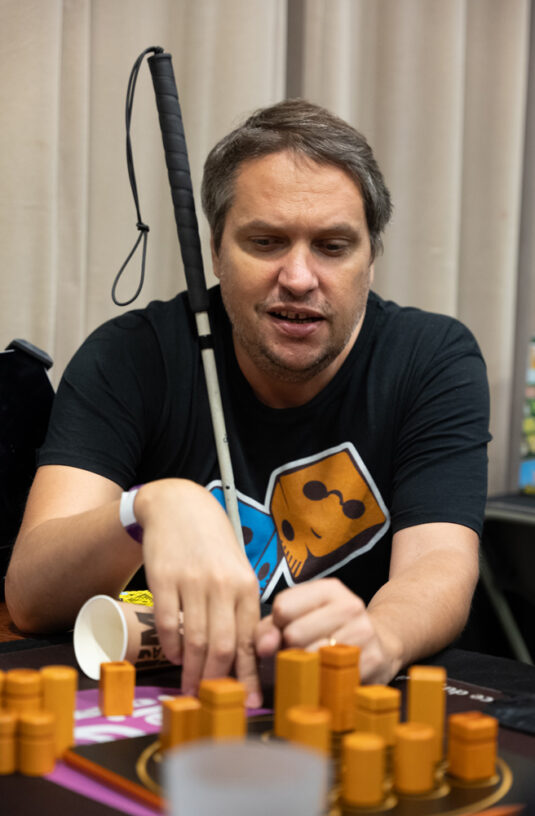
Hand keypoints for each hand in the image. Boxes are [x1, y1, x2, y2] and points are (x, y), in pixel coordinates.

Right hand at [134, 479, 261, 705]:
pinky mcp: (164, 578)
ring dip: (192, 671)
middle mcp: (223, 584)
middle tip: (209, 700)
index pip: (249, 640)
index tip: (247, 701)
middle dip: (216, 681)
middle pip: (222, 646)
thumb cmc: (213, 543)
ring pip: (195, 640)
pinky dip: (171, 646)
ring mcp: (193, 581)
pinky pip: (168, 623)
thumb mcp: (236, 569)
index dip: (248, 675)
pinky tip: (174, 656)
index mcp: (247, 585)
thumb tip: (245, 653)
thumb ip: (241, 606)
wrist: (180, 506)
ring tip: (189, 688)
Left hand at [254, 578, 400, 683]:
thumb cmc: (328, 632)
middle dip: (289, 649)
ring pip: (311, 656)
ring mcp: (363, 631)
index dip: (277, 626)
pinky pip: (331, 676)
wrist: (381, 644)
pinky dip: (322, 682)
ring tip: (313, 664)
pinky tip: (328, 675)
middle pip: (294, 633)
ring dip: (304, 668)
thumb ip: (269, 629)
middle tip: (300, 653)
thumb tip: (264, 647)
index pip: (282, 606)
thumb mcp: (299, 619)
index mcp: (328, 589)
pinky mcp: (372, 659)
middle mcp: (349, 605)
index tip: (287, 631)